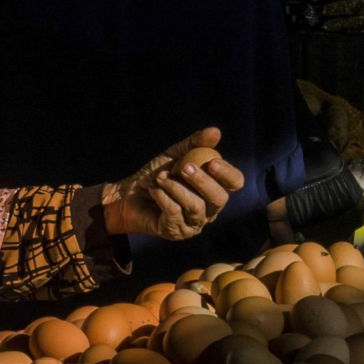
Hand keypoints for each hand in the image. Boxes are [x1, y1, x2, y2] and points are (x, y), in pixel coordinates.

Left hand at [101, 128, 243, 239]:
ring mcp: (194, 223)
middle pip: (219, 198)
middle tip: (184, 167)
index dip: (227, 173)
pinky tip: (153, 190)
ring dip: (175, 188)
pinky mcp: (176, 232)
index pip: (235, 182)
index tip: (213, 162)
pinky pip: (174, 214)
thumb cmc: (158, 174)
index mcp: (215, 188)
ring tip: (160, 178)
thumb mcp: (176, 154)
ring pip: (195, 207)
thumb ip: (196, 142)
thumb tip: (216, 131)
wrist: (128, 194)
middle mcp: (210, 209)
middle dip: (202, 181)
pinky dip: (163, 197)